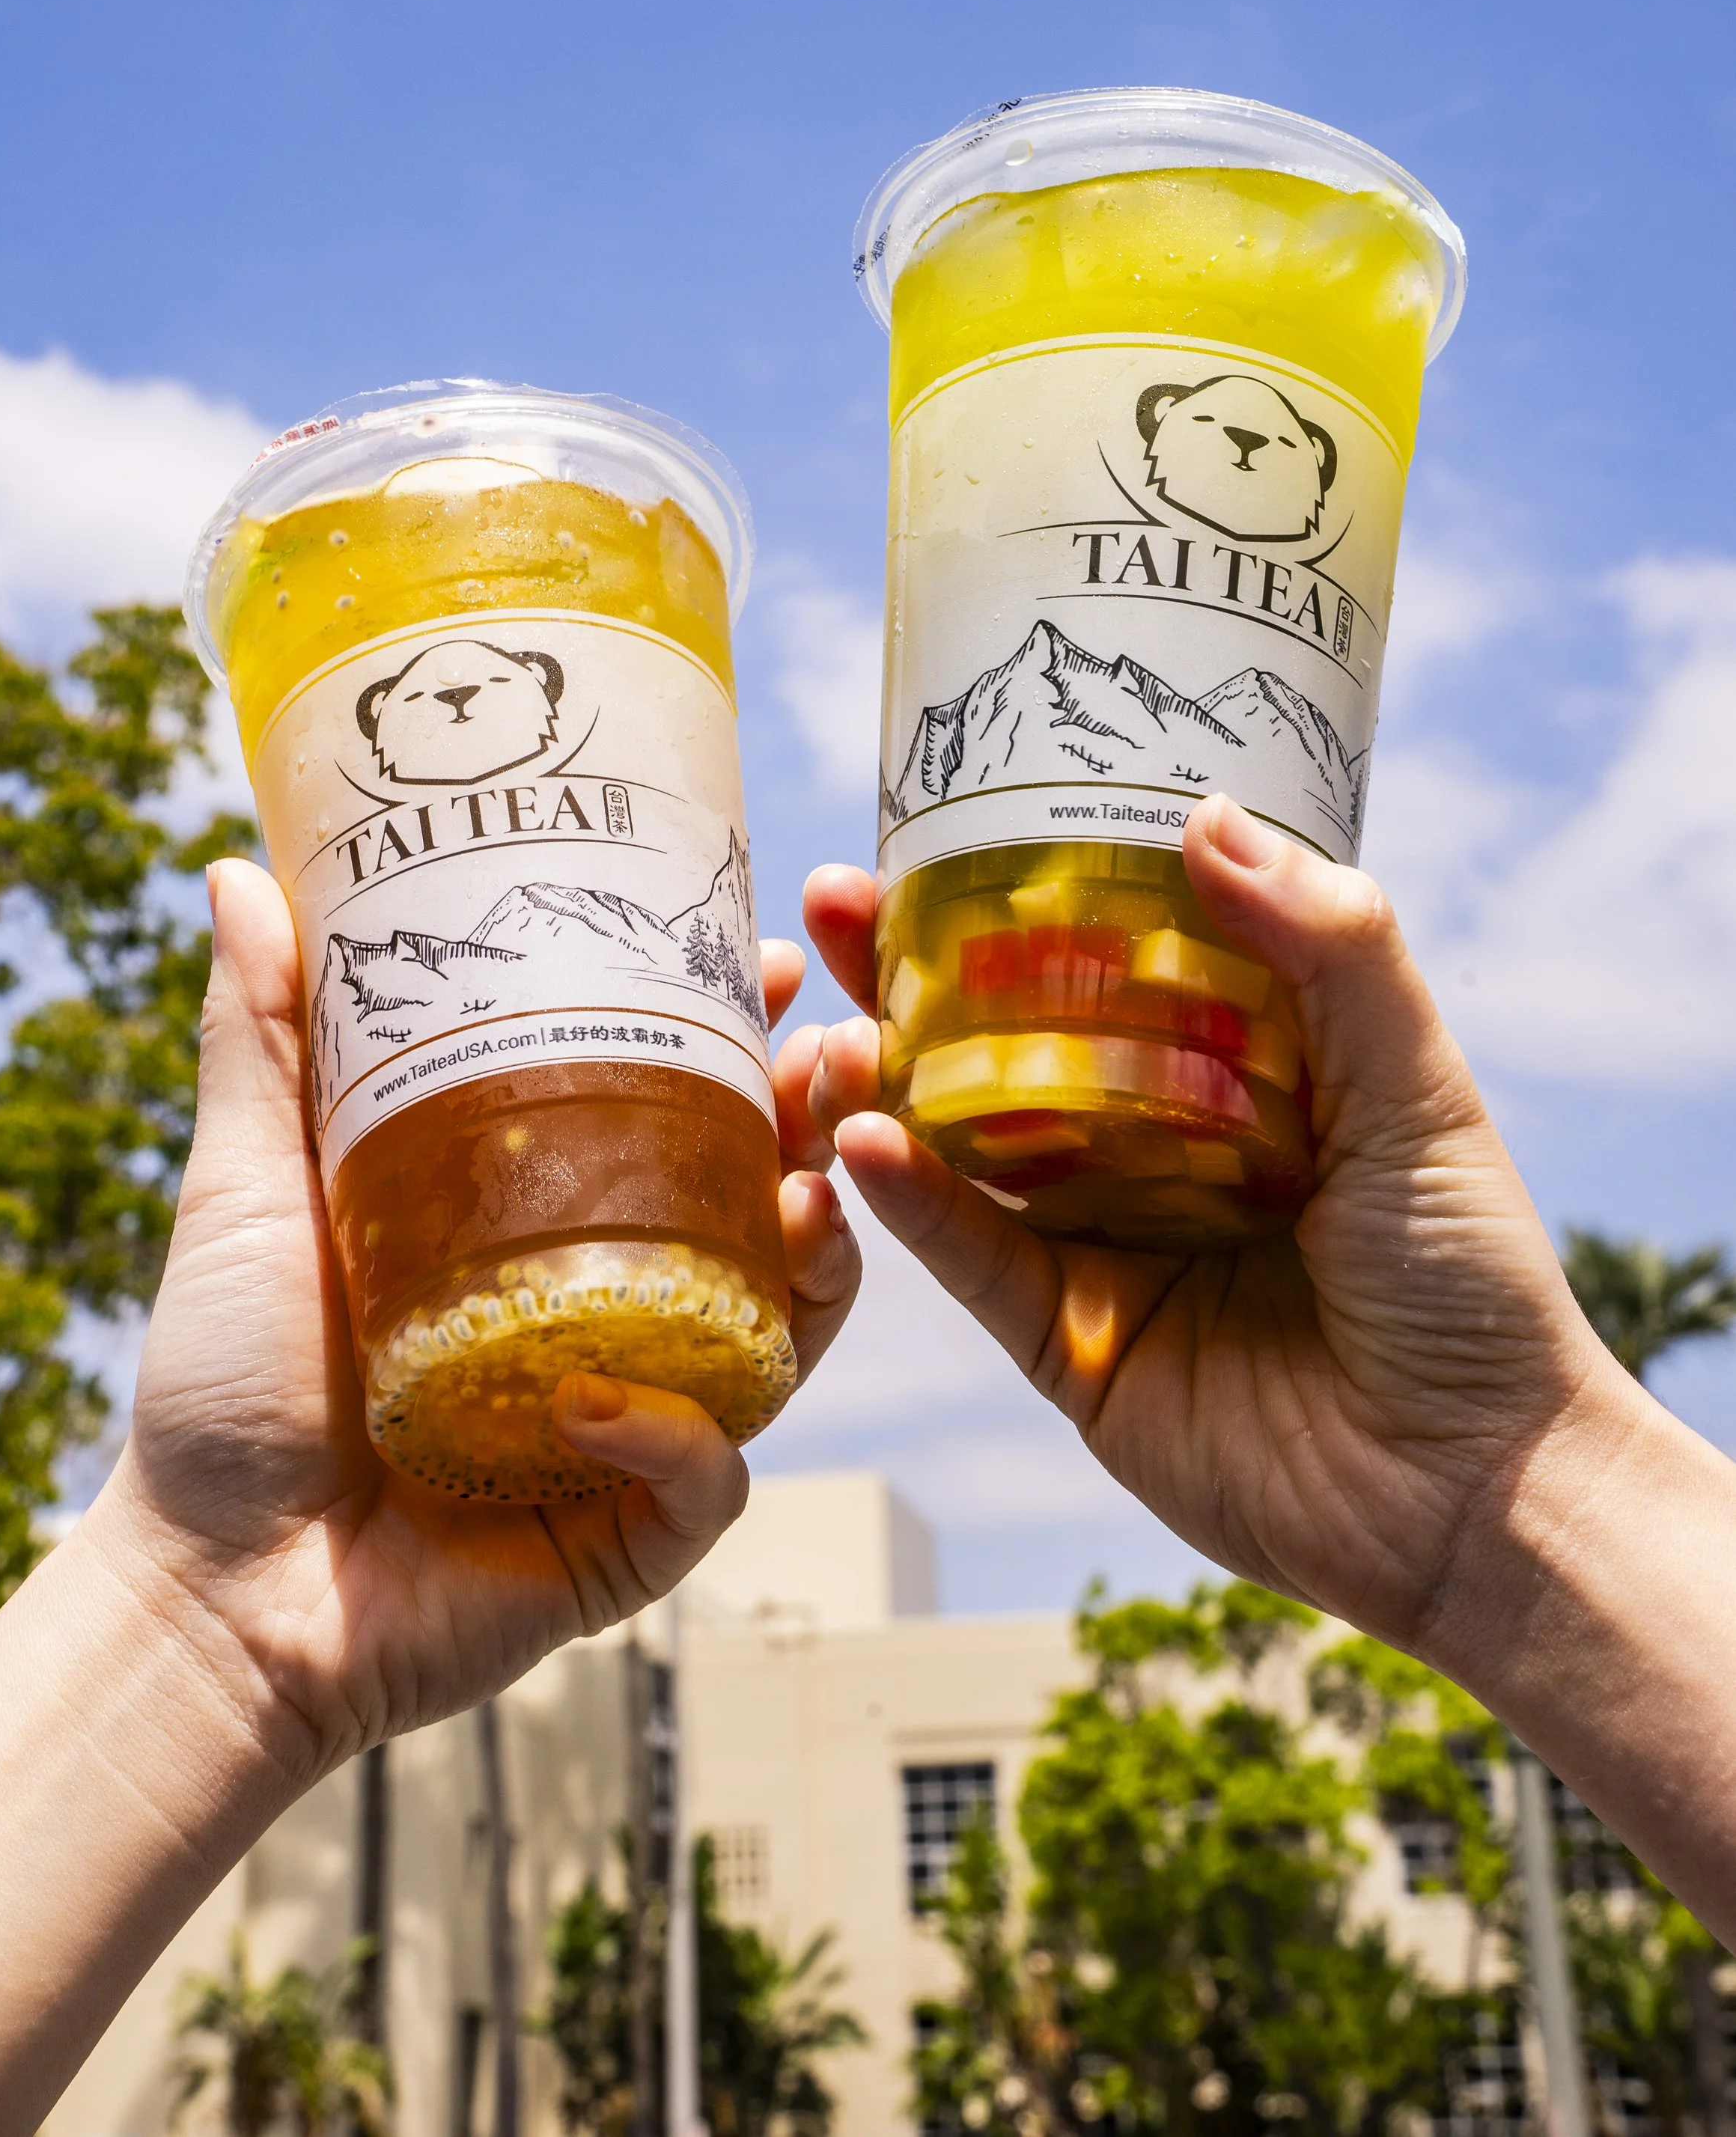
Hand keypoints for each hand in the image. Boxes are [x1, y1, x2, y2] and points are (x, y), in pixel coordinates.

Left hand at [102, 857, 860, 1780]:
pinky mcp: (629, 1534)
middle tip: (837, 1058)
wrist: (206, 1590)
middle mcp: (612, 1312)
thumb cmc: (225, 1388)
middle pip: (763, 1207)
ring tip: (808, 1193)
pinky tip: (594, 1402)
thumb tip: (237, 873)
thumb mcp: (249, 1185)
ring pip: (781, 1334)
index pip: (680, 1110)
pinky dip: (673, 1434)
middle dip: (822, 1128)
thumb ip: (266, 1040)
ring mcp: (634, 1422)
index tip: (767, 959)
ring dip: (818, 1260)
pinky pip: (705, 1475)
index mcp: (547, 1222)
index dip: (739, 1035)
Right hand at [797, 794, 1636, 1660]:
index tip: (945, 820)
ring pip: (963, 1141)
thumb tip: (1208, 818)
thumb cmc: (1474, 1283)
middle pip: (1008, 1036)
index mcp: (1238, 1070)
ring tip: (831, 1026)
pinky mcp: (1073, 1345)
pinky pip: (976, 1257)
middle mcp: (1156, 1146)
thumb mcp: (1417, 1090)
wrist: (1478, 1492)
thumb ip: (1331, 951)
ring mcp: (1106, 1244)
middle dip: (909, 969)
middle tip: (837, 900)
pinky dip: (914, 1202)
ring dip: (883, 1077)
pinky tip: (866, 1140)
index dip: (1025, 889)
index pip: (1109, 952)